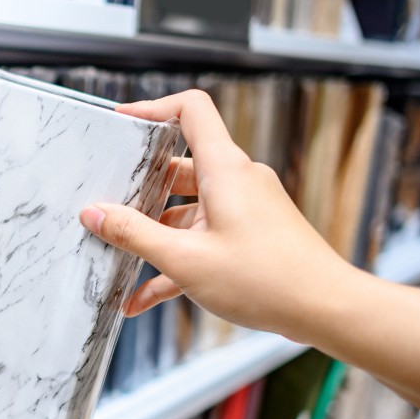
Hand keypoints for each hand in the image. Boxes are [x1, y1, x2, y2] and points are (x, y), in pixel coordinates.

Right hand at [78, 89, 356, 343]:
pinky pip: (202, 239)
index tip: (120, 124)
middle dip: (138, 191)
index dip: (152, 109)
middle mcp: (237, 181)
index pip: (190, 111)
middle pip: (177, 168)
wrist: (326, 309)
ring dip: (153, 238)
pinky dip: (175, 261)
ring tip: (119, 264)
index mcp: (224, 170)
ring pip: (186, 211)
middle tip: (105, 208)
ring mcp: (245, 209)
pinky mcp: (250, 235)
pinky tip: (143, 299)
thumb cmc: (266, 280)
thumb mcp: (185, 259)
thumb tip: (94, 213)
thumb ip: (133, 234)